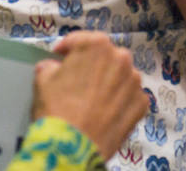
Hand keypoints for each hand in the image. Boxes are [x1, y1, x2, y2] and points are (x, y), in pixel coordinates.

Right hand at [32, 32, 147, 160]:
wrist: (75, 146)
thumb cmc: (57, 108)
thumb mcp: (43, 81)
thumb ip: (49, 67)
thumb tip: (52, 67)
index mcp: (97, 45)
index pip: (80, 40)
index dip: (67, 48)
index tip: (60, 56)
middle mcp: (121, 57)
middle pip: (105, 57)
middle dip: (93, 65)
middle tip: (79, 80)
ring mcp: (135, 81)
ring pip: (121, 76)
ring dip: (110, 82)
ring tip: (95, 100)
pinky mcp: (142, 103)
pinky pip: (129, 97)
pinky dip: (120, 101)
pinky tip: (106, 113)